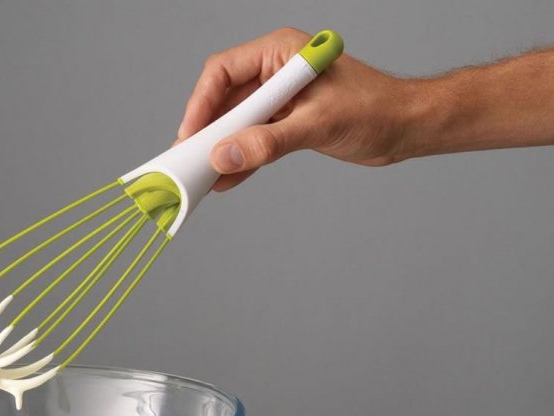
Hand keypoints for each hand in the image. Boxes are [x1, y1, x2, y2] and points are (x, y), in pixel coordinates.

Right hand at [177, 27, 418, 190]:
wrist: (407, 127)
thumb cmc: (376, 110)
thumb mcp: (318, 125)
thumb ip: (269, 142)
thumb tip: (225, 156)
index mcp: (281, 53)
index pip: (224, 72)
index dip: (201, 104)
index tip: (191, 136)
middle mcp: (276, 72)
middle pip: (225, 100)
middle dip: (207, 132)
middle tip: (189, 161)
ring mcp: (280, 99)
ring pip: (237, 123)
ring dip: (221, 149)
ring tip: (203, 176)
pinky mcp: (287, 122)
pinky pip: (254, 140)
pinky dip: (242, 159)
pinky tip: (227, 179)